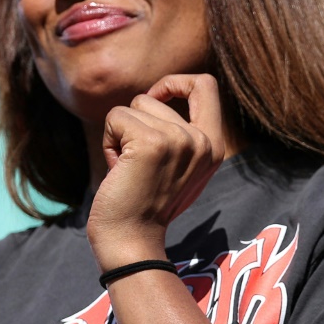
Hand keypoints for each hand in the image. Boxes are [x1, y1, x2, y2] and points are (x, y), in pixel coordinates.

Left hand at [88, 74, 227, 268]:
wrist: (131, 241)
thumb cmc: (146, 204)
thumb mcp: (179, 165)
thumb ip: (180, 133)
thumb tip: (157, 95)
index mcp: (215, 146)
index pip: (206, 84)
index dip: (176, 82)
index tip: (157, 100)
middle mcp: (203, 141)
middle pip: (155, 97)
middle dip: (135, 122)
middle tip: (136, 160)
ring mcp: (180, 140)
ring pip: (134, 106)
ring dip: (120, 133)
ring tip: (128, 168)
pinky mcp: (151, 144)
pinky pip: (115, 117)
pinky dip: (108, 141)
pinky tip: (118, 170)